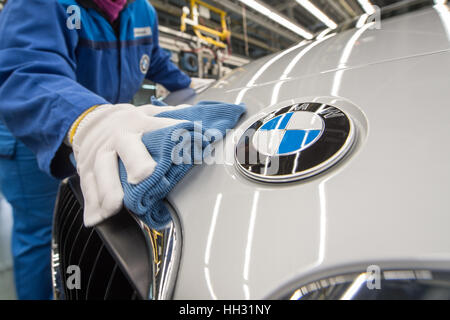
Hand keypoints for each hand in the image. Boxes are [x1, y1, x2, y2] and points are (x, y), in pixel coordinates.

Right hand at [71, 103, 188, 226]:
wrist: (91, 121)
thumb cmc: (130, 124)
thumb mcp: (150, 113)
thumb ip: (175, 117)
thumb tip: (208, 124)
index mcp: (140, 123)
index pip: (159, 127)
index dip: (173, 134)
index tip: (188, 146)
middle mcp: (119, 137)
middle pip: (127, 147)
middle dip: (136, 161)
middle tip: (144, 175)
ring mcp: (100, 153)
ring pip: (102, 170)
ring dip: (108, 190)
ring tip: (114, 207)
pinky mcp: (86, 169)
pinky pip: (87, 187)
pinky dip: (91, 204)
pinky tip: (96, 218)